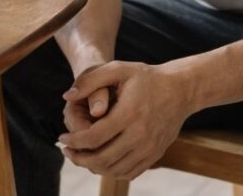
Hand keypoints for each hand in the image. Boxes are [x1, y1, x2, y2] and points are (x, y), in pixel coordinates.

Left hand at [58, 61, 191, 179]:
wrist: (180, 90)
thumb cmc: (146, 77)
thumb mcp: (118, 69)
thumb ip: (90, 79)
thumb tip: (67, 96)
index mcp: (129, 113)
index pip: (93, 137)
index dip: (73, 141)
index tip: (62, 138)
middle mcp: (140, 135)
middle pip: (102, 159)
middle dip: (79, 158)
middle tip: (67, 151)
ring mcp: (149, 148)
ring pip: (114, 169)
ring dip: (92, 166)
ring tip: (81, 155)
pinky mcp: (155, 155)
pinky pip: (129, 172)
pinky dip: (111, 171)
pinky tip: (100, 160)